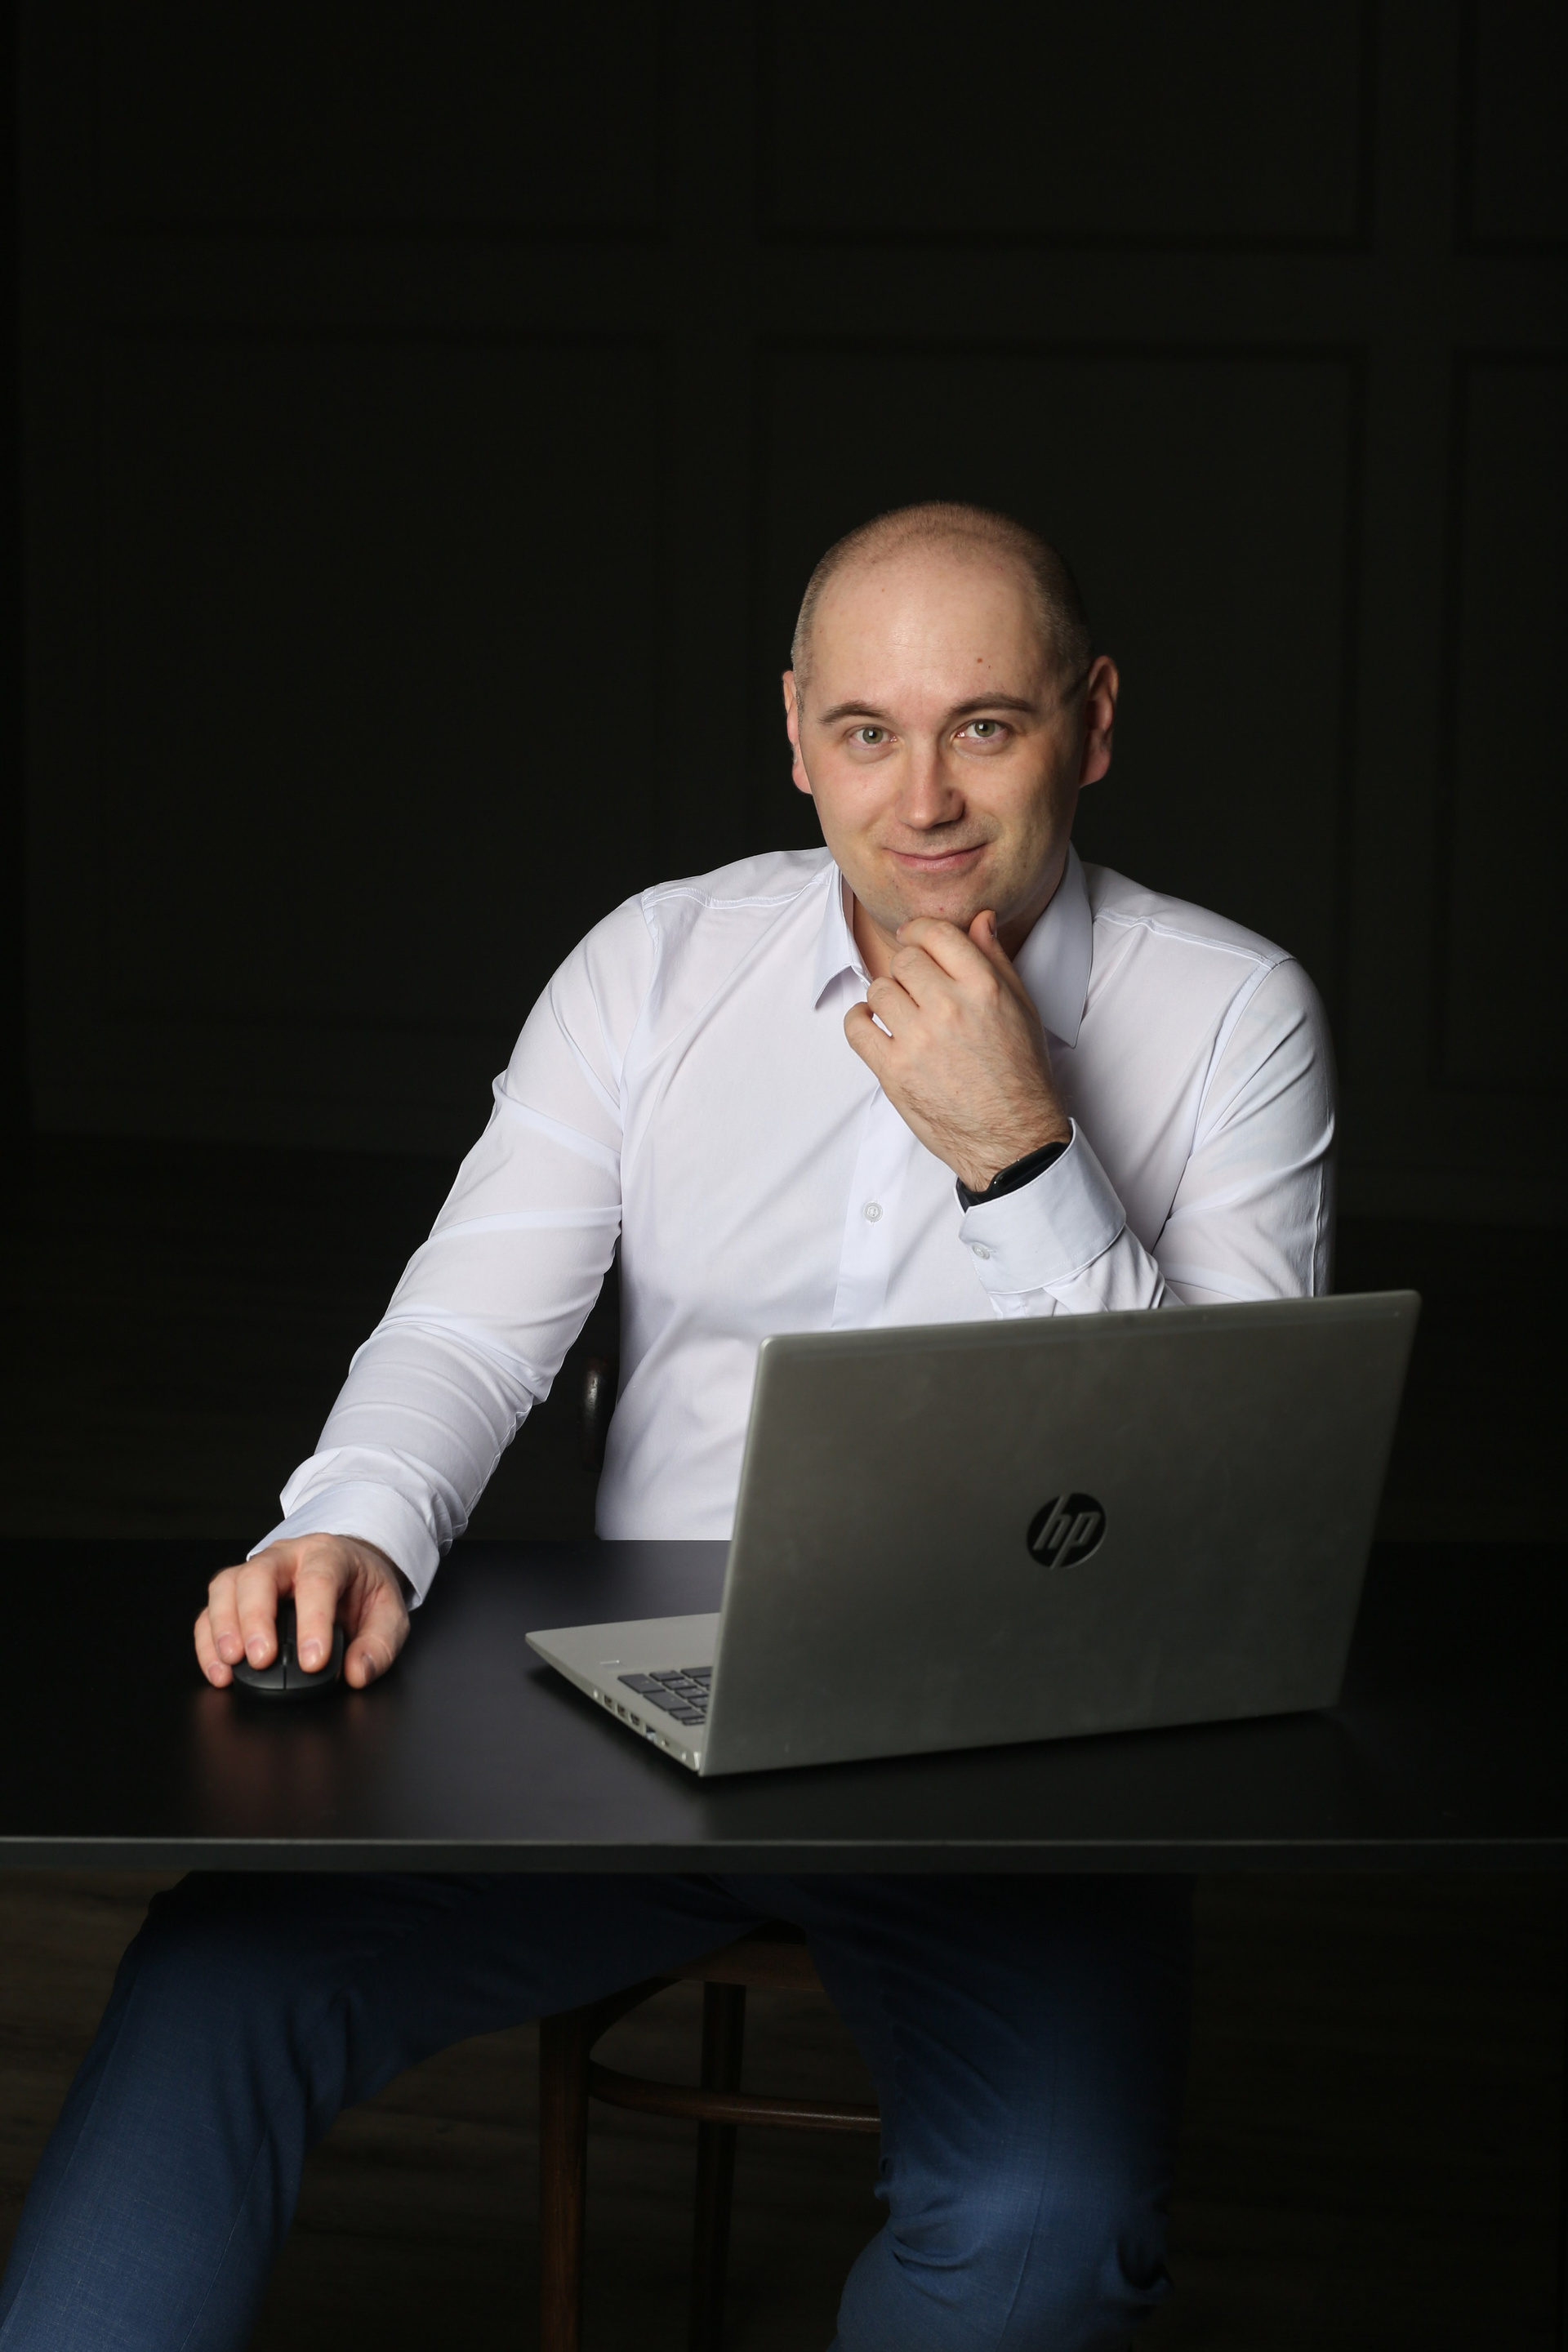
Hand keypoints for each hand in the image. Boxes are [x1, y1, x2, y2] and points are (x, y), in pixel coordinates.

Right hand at [195, 1533, 409, 1691]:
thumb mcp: (388, 1613)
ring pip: (226, 1587)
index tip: (314, 1661)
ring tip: (233, 1663)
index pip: (317, 1580)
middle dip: (256, 1618)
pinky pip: (210, 1612)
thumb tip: (356, 1673)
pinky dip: (207, 1642)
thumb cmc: (364, 1588)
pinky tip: (219, 1671)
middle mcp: (286, 1557)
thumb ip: (378, 1645)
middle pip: (259, 1575)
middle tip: (262, 1659)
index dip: (313, 1620)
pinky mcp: (235, 1594)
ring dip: (224, 1627)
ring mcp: (255, 1572)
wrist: (350, 1568)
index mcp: (328, 1555)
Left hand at [843, 911, 1070, 1192]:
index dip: (919, 931)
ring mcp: (918, 1041)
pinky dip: (860, 1021)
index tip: (914, 940)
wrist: (1013, 1137)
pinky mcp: (894, 1072)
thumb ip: (995, 961)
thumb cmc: (1020, 1076)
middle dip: (907, 969)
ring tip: (901, 1013)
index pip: (935, 933)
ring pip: (879, 990)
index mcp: (984, 988)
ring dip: (887, 997)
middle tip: (916, 988)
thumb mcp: (1021, 1009)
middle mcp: (949, 1008)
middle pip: (904, 960)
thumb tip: (979, 920)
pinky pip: (856, 1027)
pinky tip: (874, 1026)